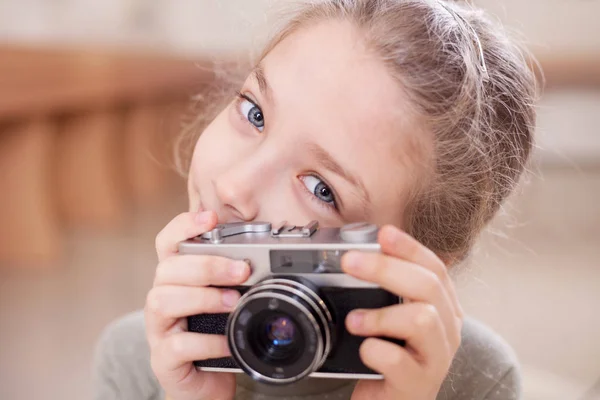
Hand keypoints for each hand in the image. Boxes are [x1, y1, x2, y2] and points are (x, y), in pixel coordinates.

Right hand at [145, 210, 250, 399]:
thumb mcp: (225, 301)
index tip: (209, 217)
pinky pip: (176, 346)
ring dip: (203, 297)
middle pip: (167, 269)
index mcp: (176, 280)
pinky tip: (227, 342)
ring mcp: (158, 329)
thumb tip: (264, 254)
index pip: (167, 243)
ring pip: (162, 300)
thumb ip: (234, 277)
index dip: (183, 226)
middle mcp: (161, 299)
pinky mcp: (163, 359)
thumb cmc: (216, 335)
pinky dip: (206, 342)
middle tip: (242, 270)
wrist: (208, 382)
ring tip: (233, 303)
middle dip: (207, 265)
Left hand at [341, 225, 463, 399]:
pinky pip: (399, 361)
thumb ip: (388, 291)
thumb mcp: (394, 319)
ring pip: (423, 319)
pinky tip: (364, 350)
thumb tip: (360, 254)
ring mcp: (437, 360)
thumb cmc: (391, 358)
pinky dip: (375, 350)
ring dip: (381, 314)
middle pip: (428, 286)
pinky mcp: (418, 385)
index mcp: (444, 309)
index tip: (384, 233)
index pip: (436, 269)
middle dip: (385, 268)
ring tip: (354, 321)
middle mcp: (448, 331)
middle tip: (349, 262)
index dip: (410, 248)